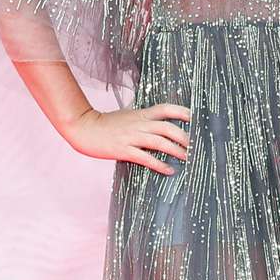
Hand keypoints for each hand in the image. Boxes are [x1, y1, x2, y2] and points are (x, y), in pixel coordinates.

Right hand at [64, 102, 190, 174]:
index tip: (196, 118)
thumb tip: (159, 127)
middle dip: (184, 137)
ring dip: (176, 150)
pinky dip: (159, 165)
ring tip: (188, 158)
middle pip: (168, 128)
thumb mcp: (127, 116)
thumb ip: (142, 119)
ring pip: (160, 142)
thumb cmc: (106, 124)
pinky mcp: (124, 150)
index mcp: (141, 114)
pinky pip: (146, 158)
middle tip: (196, 146)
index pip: (166, 109)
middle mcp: (139, 124)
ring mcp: (132, 137)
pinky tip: (169, 171)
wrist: (84, 127)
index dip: (183, 112)